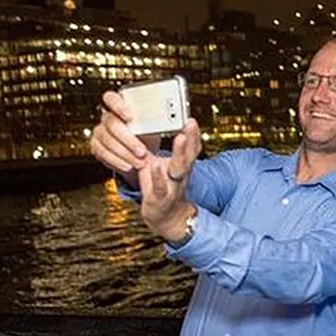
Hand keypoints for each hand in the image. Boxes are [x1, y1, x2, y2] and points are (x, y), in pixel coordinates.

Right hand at [89, 91, 159, 174]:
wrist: (141, 152)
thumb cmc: (148, 134)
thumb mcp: (155, 126)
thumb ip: (161, 120)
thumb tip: (183, 119)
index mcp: (121, 106)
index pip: (112, 98)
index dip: (118, 106)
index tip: (131, 116)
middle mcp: (108, 117)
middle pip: (111, 123)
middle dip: (128, 139)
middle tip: (142, 151)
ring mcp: (100, 131)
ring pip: (107, 140)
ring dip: (124, 153)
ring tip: (139, 162)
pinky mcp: (96, 146)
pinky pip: (102, 153)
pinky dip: (117, 161)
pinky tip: (128, 166)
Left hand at [137, 119, 201, 241]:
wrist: (166, 217)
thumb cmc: (160, 187)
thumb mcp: (159, 164)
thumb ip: (152, 149)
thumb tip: (143, 129)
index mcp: (180, 165)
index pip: (190, 147)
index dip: (193, 133)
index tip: (191, 119)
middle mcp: (180, 174)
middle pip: (188, 154)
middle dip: (191, 138)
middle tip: (190, 123)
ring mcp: (173, 185)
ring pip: (179, 168)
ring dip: (181, 153)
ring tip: (180, 138)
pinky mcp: (161, 197)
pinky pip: (161, 187)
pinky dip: (158, 177)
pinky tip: (155, 167)